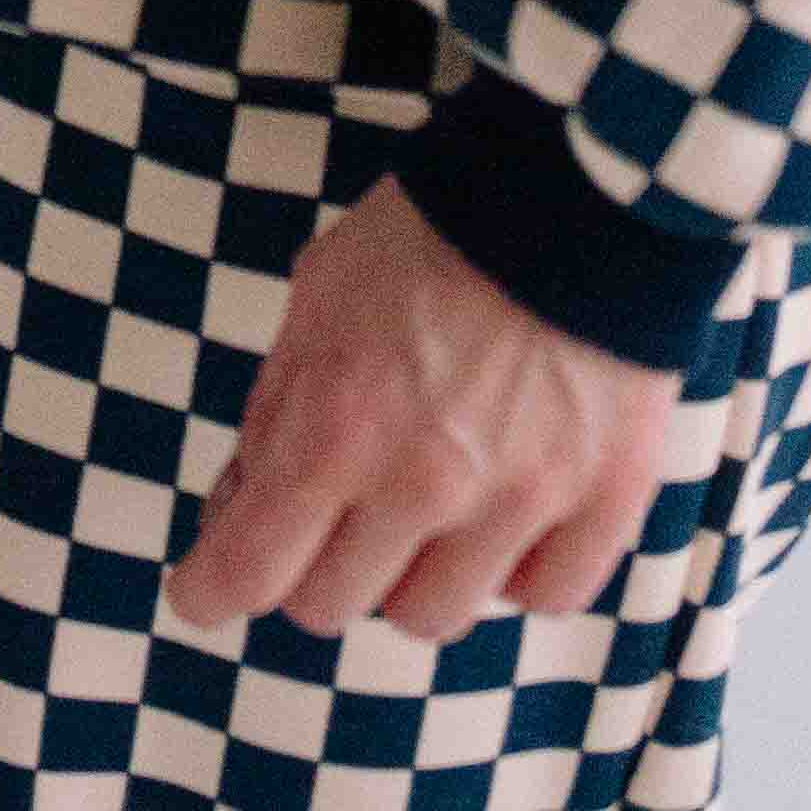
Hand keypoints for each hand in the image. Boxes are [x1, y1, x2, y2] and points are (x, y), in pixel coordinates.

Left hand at [163, 168, 682, 643]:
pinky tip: (506, 514)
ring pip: (431, 618)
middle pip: (330, 605)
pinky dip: (514, 570)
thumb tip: (248, 501)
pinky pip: (541, 598)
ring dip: (410, 574)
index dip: (212, 589)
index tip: (208, 590)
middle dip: (311, 563)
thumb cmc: (431, 235)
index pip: (249, 570)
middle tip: (331, 515)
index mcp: (337, 428)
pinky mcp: (603, 505)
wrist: (575, 191)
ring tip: (427, 507)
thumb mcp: (318, 299)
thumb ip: (279, 407)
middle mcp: (422, 484)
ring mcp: (519, 504)